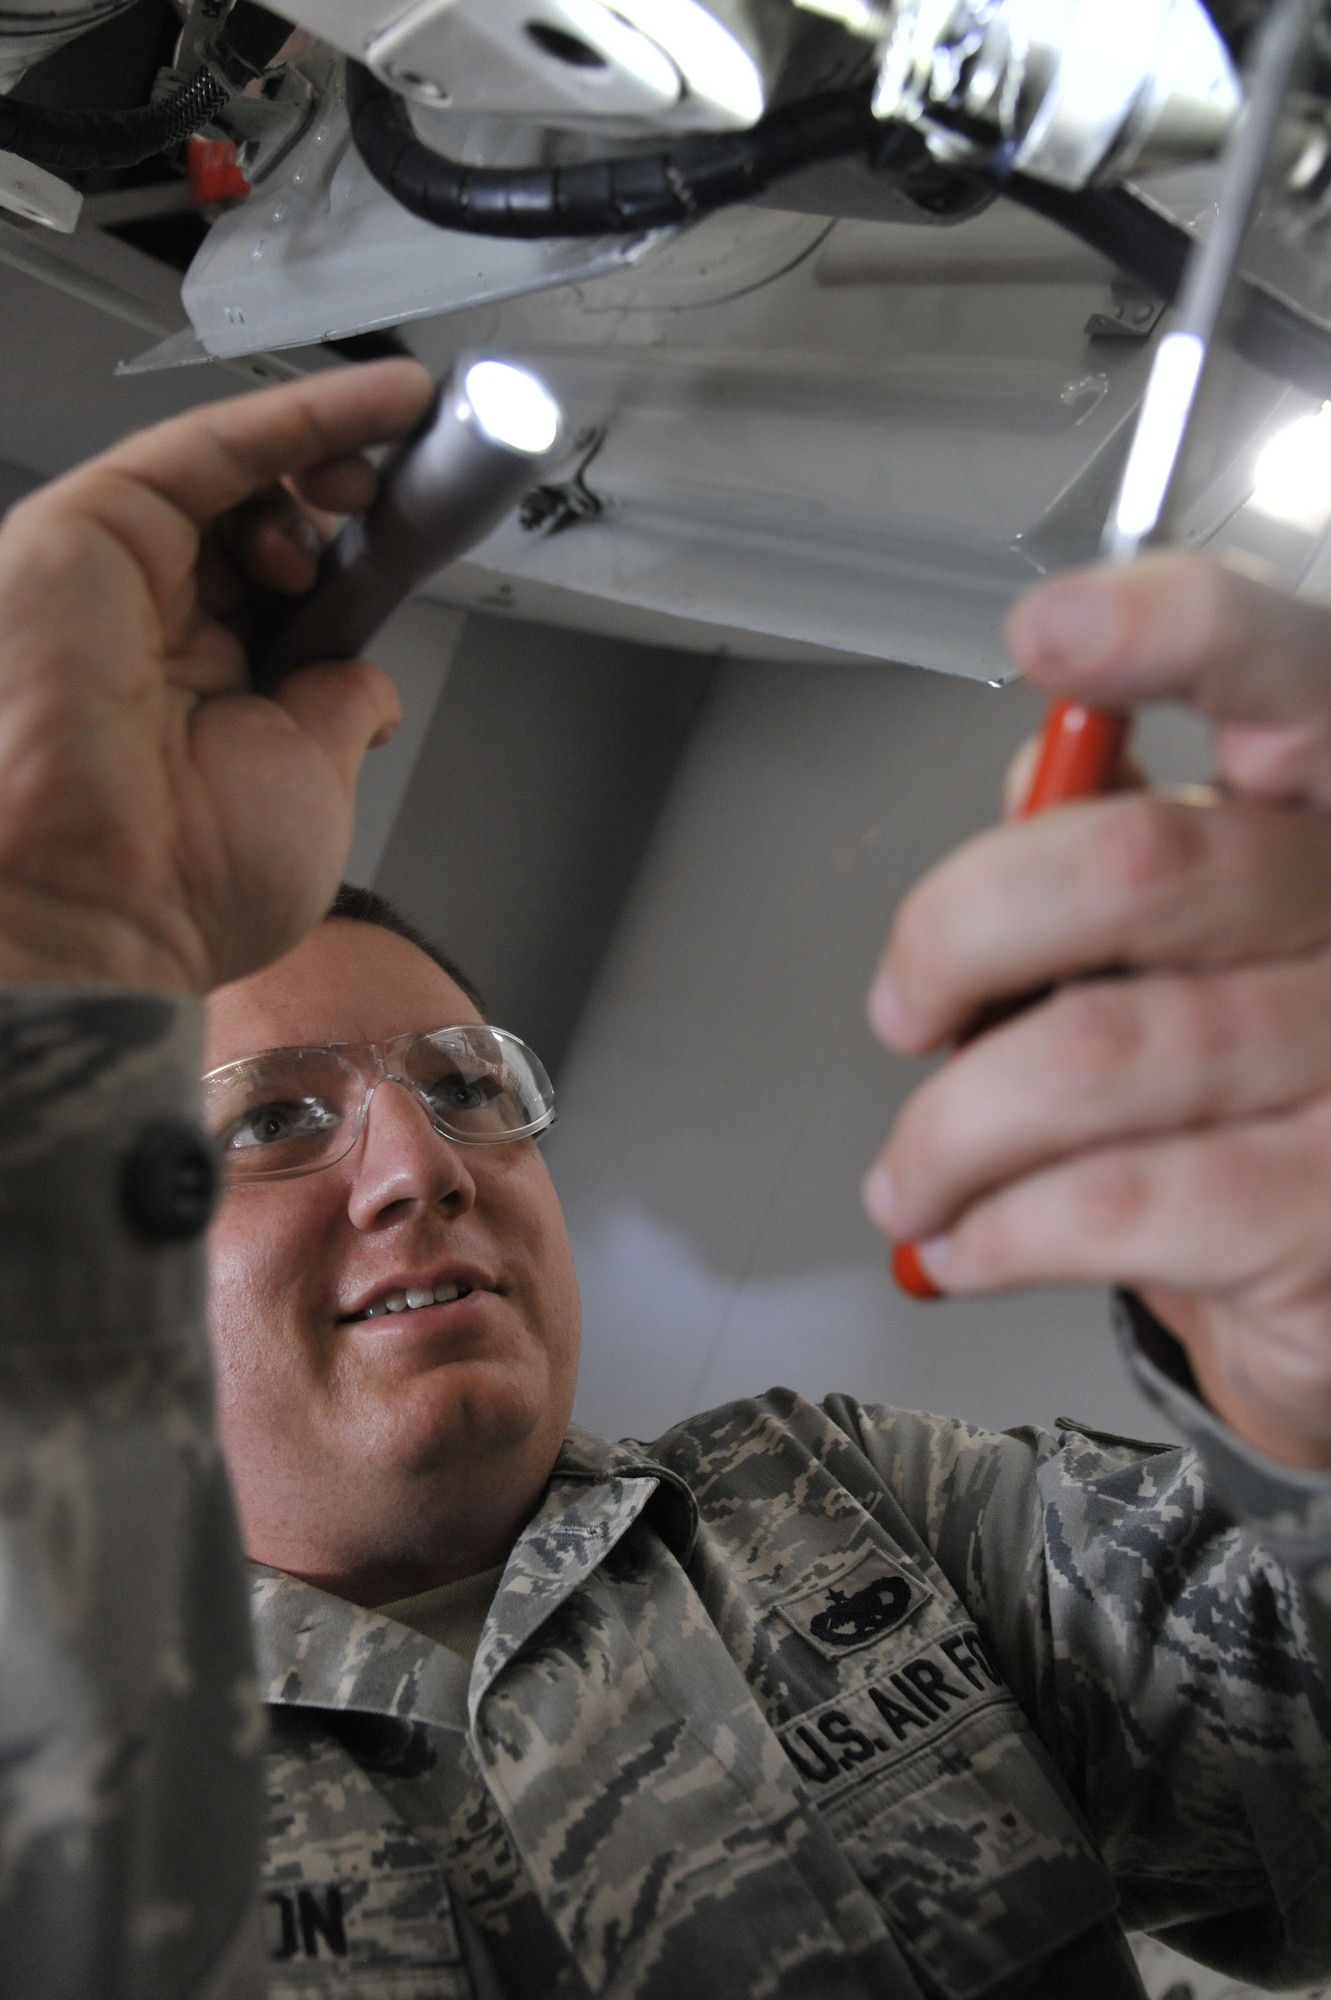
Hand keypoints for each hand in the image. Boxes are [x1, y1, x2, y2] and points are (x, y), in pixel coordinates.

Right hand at [0, 358, 434, 994]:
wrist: (102, 901)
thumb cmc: (187, 879)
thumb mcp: (312, 781)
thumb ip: (338, 706)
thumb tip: (367, 683)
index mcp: (205, 690)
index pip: (285, 589)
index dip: (350, 553)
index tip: (417, 534)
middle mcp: (157, 626)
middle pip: (256, 519)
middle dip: (339, 500)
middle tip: (394, 508)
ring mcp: (121, 573)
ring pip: (233, 471)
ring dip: (324, 455)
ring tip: (374, 484)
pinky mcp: (92, 524)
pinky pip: (212, 445)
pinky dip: (306, 412)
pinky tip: (386, 399)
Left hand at [864, 552, 1330, 1470]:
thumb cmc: (1258, 1076)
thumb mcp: (1209, 931)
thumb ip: (1124, 837)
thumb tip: (1030, 782)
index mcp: (1327, 812)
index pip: (1288, 674)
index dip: (1171, 632)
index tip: (1052, 629)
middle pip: (1134, 864)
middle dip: (956, 938)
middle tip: (905, 1007)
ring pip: (1090, 1056)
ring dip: (948, 1131)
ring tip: (913, 1173)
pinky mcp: (1325, 1211)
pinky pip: (1109, 1202)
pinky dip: (995, 1226)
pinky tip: (971, 1235)